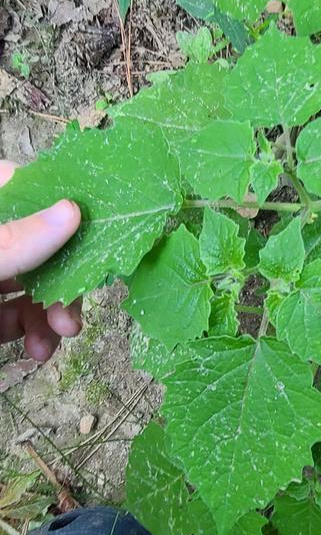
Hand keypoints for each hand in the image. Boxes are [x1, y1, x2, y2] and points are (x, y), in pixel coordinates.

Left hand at [0, 161, 81, 360]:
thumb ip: (14, 241)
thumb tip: (72, 210)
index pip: (18, 185)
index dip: (56, 197)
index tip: (93, 217)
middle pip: (36, 242)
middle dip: (64, 272)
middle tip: (81, 291)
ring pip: (29, 284)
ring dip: (52, 311)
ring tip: (59, 335)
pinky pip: (13, 317)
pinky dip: (32, 332)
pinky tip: (39, 349)